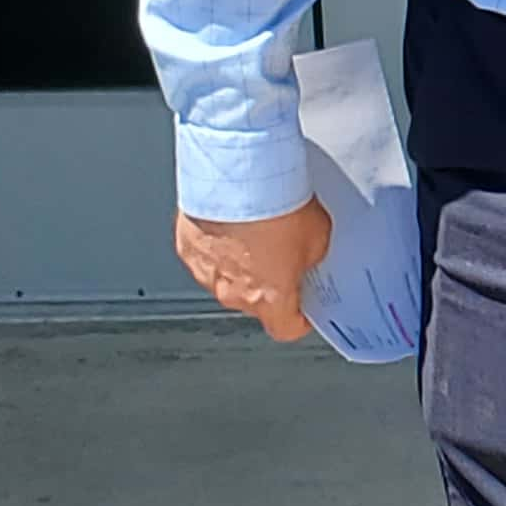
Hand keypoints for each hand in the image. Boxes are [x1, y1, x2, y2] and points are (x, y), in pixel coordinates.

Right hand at [176, 201, 328, 342]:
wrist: (238, 177)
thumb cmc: (276, 206)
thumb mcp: (318, 236)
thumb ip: (312, 258)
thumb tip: (307, 257)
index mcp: (269, 298)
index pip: (285, 329)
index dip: (298, 320)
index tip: (304, 310)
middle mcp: (233, 293)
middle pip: (255, 302)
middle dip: (270, 282)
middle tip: (283, 255)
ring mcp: (205, 272)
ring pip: (227, 278)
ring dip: (240, 262)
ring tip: (255, 231)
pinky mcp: (187, 248)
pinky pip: (206, 253)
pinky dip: (217, 243)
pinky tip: (231, 220)